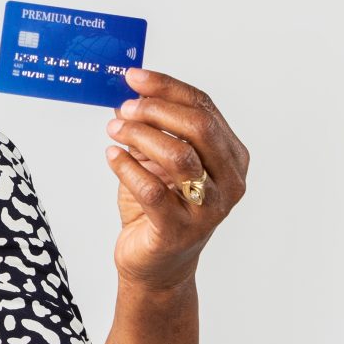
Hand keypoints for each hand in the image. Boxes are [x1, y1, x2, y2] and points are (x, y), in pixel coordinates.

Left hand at [102, 67, 248, 292]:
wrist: (156, 267)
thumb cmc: (160, 209)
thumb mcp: (160, 162)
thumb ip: (154, 129)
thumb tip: (131, 92)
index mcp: (231, 157)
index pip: (204, 108)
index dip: (167, 88)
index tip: (135, 77)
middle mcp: (229, 182)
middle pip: (198, 127)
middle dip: (156, 109)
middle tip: (124, 107)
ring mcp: (208, 209)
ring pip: (178, 156)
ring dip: (140, 135)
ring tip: (114, 128)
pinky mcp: (179, 230)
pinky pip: (152, 189)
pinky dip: (127, 167)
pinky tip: (112, 156)